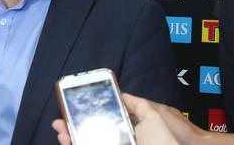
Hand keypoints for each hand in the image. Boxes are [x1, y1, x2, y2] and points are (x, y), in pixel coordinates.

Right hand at [51, 95, 182, 144]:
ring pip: (90, 143)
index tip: (72, 111)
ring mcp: (119, 144)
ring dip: (74, 139)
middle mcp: (122, 139)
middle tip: (59, 124)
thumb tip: (122, 93)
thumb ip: (137, 104)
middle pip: (93, 134)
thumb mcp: (154, 114)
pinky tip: (71, 141)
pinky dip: (81, 144)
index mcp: (129, 128)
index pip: (103, 121)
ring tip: (62, 133)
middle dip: (75, 129)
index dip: (86, 117)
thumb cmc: (174, 135)